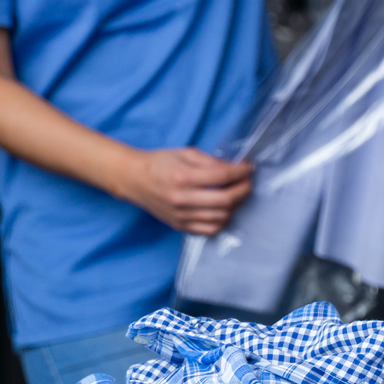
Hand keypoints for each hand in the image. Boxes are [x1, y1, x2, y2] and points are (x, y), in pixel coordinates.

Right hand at [109, 146, 253, 234]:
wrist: (134, 180)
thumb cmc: (160, 163)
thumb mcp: (186, 153)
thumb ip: (211, 161)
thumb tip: (234, 168)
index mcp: (183, 177)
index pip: (222, 177)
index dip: (241, 172)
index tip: (249, 168)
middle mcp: (182, 199)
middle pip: (225, 200)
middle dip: (243, 190)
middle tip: (248, 182)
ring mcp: (181, 215)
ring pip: (220, 217)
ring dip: (235, 206)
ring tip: (237, 195)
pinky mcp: (179, 226)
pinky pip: (208, 230)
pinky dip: (222, 221)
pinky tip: (224, 210)